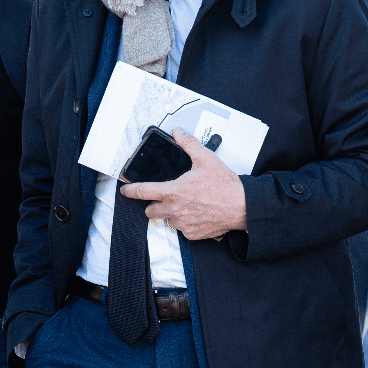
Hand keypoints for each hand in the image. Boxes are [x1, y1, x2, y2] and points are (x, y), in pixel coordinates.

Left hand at [119, 128, 246, 239]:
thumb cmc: (225, 185)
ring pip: (166, 220)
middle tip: (165, 198)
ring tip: (186, 205)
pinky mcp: (191, 234)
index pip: (143, 191)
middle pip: (150, 211)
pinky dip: (185, 222)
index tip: (125, 190)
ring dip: (170, 213)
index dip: (130, 190)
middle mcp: (174, 209)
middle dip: (153, 205)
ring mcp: (182, 224)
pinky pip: (181, 229)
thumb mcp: (206, 159)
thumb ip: (189, 144)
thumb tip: (178, 133)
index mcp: (173, 191)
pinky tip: (196, 213)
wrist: (242, 206)